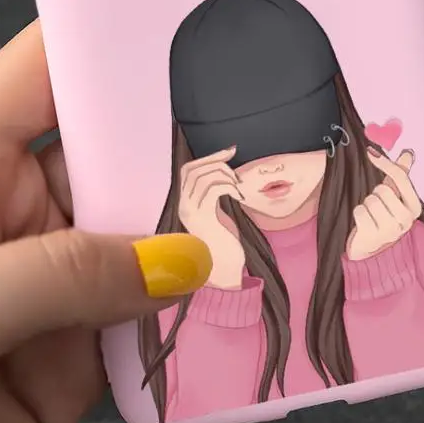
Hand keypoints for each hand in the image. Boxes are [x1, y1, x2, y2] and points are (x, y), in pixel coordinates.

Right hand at [177, 147, 246, 288]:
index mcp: (185, 202)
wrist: (224, 270)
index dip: (208, 157)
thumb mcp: (216, 212)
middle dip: (218, 163)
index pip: (188, 170)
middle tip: (237, 174)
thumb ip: (214, 194)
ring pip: (203, 177)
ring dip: (225, 176)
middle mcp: (183, 205)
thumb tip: (225, 170)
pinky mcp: (203, 218)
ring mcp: (191, 211)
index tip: (229, 152)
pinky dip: (229, 187)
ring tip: (238, 189)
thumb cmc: (223, 242)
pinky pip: (213, 189)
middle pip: (194, 169)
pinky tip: (239, 197)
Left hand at [346, 149, 421, 260]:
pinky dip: (358, 214)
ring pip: (370, 200)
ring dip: (366, 205)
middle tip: (378, 205)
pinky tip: (364, 222)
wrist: (371, 246)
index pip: (401, 177)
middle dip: (375, 194)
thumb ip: (401, 174)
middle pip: (383, 189)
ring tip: (372, 215)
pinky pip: (360, 212)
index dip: (385, 163)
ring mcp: (390, 230)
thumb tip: (408, 152)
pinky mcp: (373, 237)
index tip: (370, 152)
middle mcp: (406, 220)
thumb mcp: (395, 195)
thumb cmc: (384, 215)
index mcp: (414, 208)